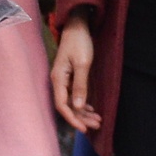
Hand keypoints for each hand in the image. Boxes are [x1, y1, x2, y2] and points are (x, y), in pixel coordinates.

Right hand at [50, 15, 99, 131]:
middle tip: (97, 125)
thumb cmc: (79, 42)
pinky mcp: (69, 77)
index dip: (73, 119)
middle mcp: (58, 81)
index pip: (62, 106)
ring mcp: (63, 80)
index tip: (84, 129)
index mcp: (58, 79)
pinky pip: (74, 95)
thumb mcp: (83, 63)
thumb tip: (78, 106)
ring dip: (84, 112)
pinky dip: (83, 104)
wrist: (77, 26)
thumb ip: (80, 86)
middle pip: (67, 106)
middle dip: (81, 118)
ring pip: (72, 102)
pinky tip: (92, 109)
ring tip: (98, 120)